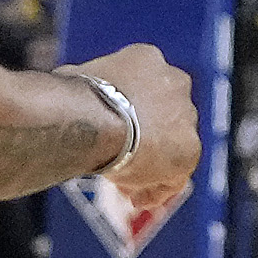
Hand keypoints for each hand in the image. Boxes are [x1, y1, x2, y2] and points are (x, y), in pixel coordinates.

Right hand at [85, 41, 200, 217]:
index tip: (115, 131)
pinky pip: (174, 175)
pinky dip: (156, 188)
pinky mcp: (190, 148)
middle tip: (123, 160)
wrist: (92, 120)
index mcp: (148, 59)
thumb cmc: (73, 98)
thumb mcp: (76, 79)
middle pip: (164, 117)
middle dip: (147, 139)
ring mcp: (185, 115)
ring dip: (152, 166)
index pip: (146, 88)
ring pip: (172, 147)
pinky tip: (135, 198)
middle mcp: (175, 81)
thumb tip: (67, 88)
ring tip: (127, 188)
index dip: (130, 113)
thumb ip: (86, 87)